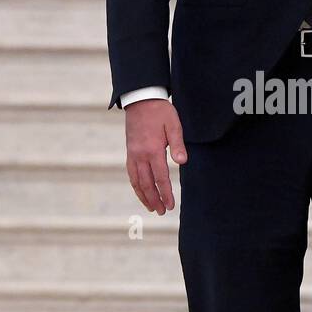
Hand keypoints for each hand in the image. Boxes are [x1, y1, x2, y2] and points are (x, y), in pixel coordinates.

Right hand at [125, 99, 187, 214]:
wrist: (141, 100)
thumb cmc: (160, 112)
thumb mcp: (173, 125)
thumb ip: (177, 144)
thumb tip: (182, 162)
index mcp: (152, 150)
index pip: (160, 178)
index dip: (166, 193)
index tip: (170, 205)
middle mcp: (140, 155)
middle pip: (146, 183)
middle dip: (154, 199)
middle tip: (162, 212)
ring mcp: (133, 154)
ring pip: (136, 181)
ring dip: (143, 196)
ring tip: (151, 207)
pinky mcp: (130, 152)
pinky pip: (131, 173)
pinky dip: (135, 185)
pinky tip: (141, 191)